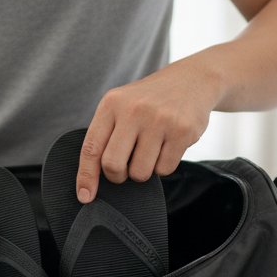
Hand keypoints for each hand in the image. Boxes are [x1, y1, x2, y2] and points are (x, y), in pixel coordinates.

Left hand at [76, 58, 222, 201]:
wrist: (192, 80)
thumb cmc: (150, 100)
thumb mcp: (122, 105)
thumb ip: (106, 134)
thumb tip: (91, 179)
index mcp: (112, 103)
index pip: (91, 148)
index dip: (86, 176)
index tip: (85, 196)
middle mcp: (134, 110)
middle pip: (113, 165)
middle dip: (118, 176)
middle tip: (125, 168)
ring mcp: (159, 120)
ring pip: (140, 172)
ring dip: (143, 171)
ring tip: (150, 150)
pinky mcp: (182, 131)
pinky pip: (164, 169)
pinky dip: (163, 166)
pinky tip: (167, 146)